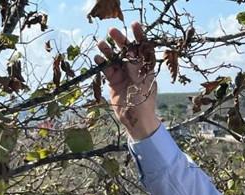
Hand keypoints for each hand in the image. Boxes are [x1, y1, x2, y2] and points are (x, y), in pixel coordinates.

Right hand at [94, 22, 160, 138]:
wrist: (135, 119)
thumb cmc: (143, 101)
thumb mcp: (141, 82)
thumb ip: (136, 65)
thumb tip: (131, 49)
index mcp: (146, 67)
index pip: (143, 48)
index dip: (139, 36)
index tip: (134, 25)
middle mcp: (135, 68)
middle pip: (127, 50)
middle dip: (120, 40)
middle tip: (112, 30)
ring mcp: (123, 74)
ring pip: (114, 58)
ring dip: (108, 51)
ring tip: (101, 43)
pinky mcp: (113, 81)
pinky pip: (106, 69)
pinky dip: (102, 63)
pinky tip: (97, 58)